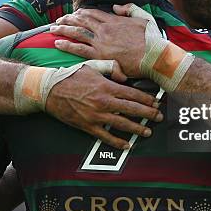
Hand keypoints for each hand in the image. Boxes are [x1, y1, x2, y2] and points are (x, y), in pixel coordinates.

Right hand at [45, 64, 162, 148]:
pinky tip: (127, 145)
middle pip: (132, 109)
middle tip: (159, 117)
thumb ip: (111, 68)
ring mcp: (96, 115)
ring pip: (122, 124)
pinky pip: (106, 136)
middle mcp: (104, 102)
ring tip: (147, 131)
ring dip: (137, 128)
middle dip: (148, 114)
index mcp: (107, 86)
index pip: (133, 94)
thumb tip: (124, 76)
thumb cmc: (71, 76)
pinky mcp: (88, 126)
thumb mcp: (93, 66)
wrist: (51, 90)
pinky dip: (117, 142)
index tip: (156, 103)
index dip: (147, 100)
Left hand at [50, 6, 148, 77]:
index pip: (93, 13)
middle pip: (81, 21)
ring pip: (77, 32)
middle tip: (58, 19)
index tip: (74, 14)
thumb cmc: (152, 40)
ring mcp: (101, 42)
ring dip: (63, 29)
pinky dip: (67, 45)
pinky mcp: (100, 55)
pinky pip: (79, 48)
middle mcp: (105, 29)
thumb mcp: (144, 18)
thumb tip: (117, 7)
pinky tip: (58, 43)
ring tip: (53, 28)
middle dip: (68, 19)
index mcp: (114, 20)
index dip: (81, 13)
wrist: (154, 56)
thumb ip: (130, 9)